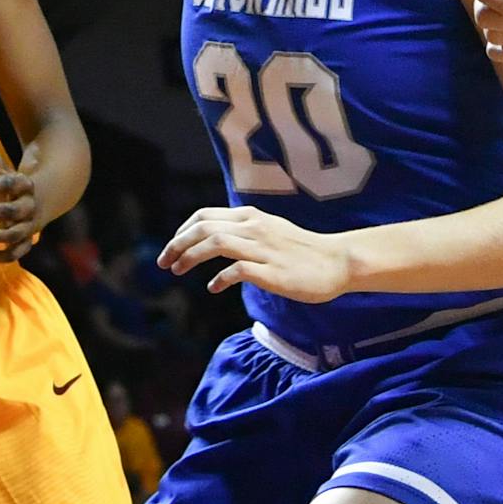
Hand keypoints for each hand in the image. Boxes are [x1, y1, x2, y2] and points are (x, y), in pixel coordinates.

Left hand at [157, 205, 349, 302]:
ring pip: (215, 243)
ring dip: (190, 257)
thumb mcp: (268, 230)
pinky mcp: (272, 270)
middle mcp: (253, 227)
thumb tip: (213, 240)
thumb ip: (243, 231)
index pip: (204, 215)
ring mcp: (263, 248)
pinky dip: (219, 278)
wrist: (338, 262)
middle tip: (164, 262)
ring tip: (177, 271)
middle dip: (177, 244)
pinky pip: (236, 270)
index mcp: (250, 216)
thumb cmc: (302, 250)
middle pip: (203, 228)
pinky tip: (213, 288)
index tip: (172, 247)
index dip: (182, 230)